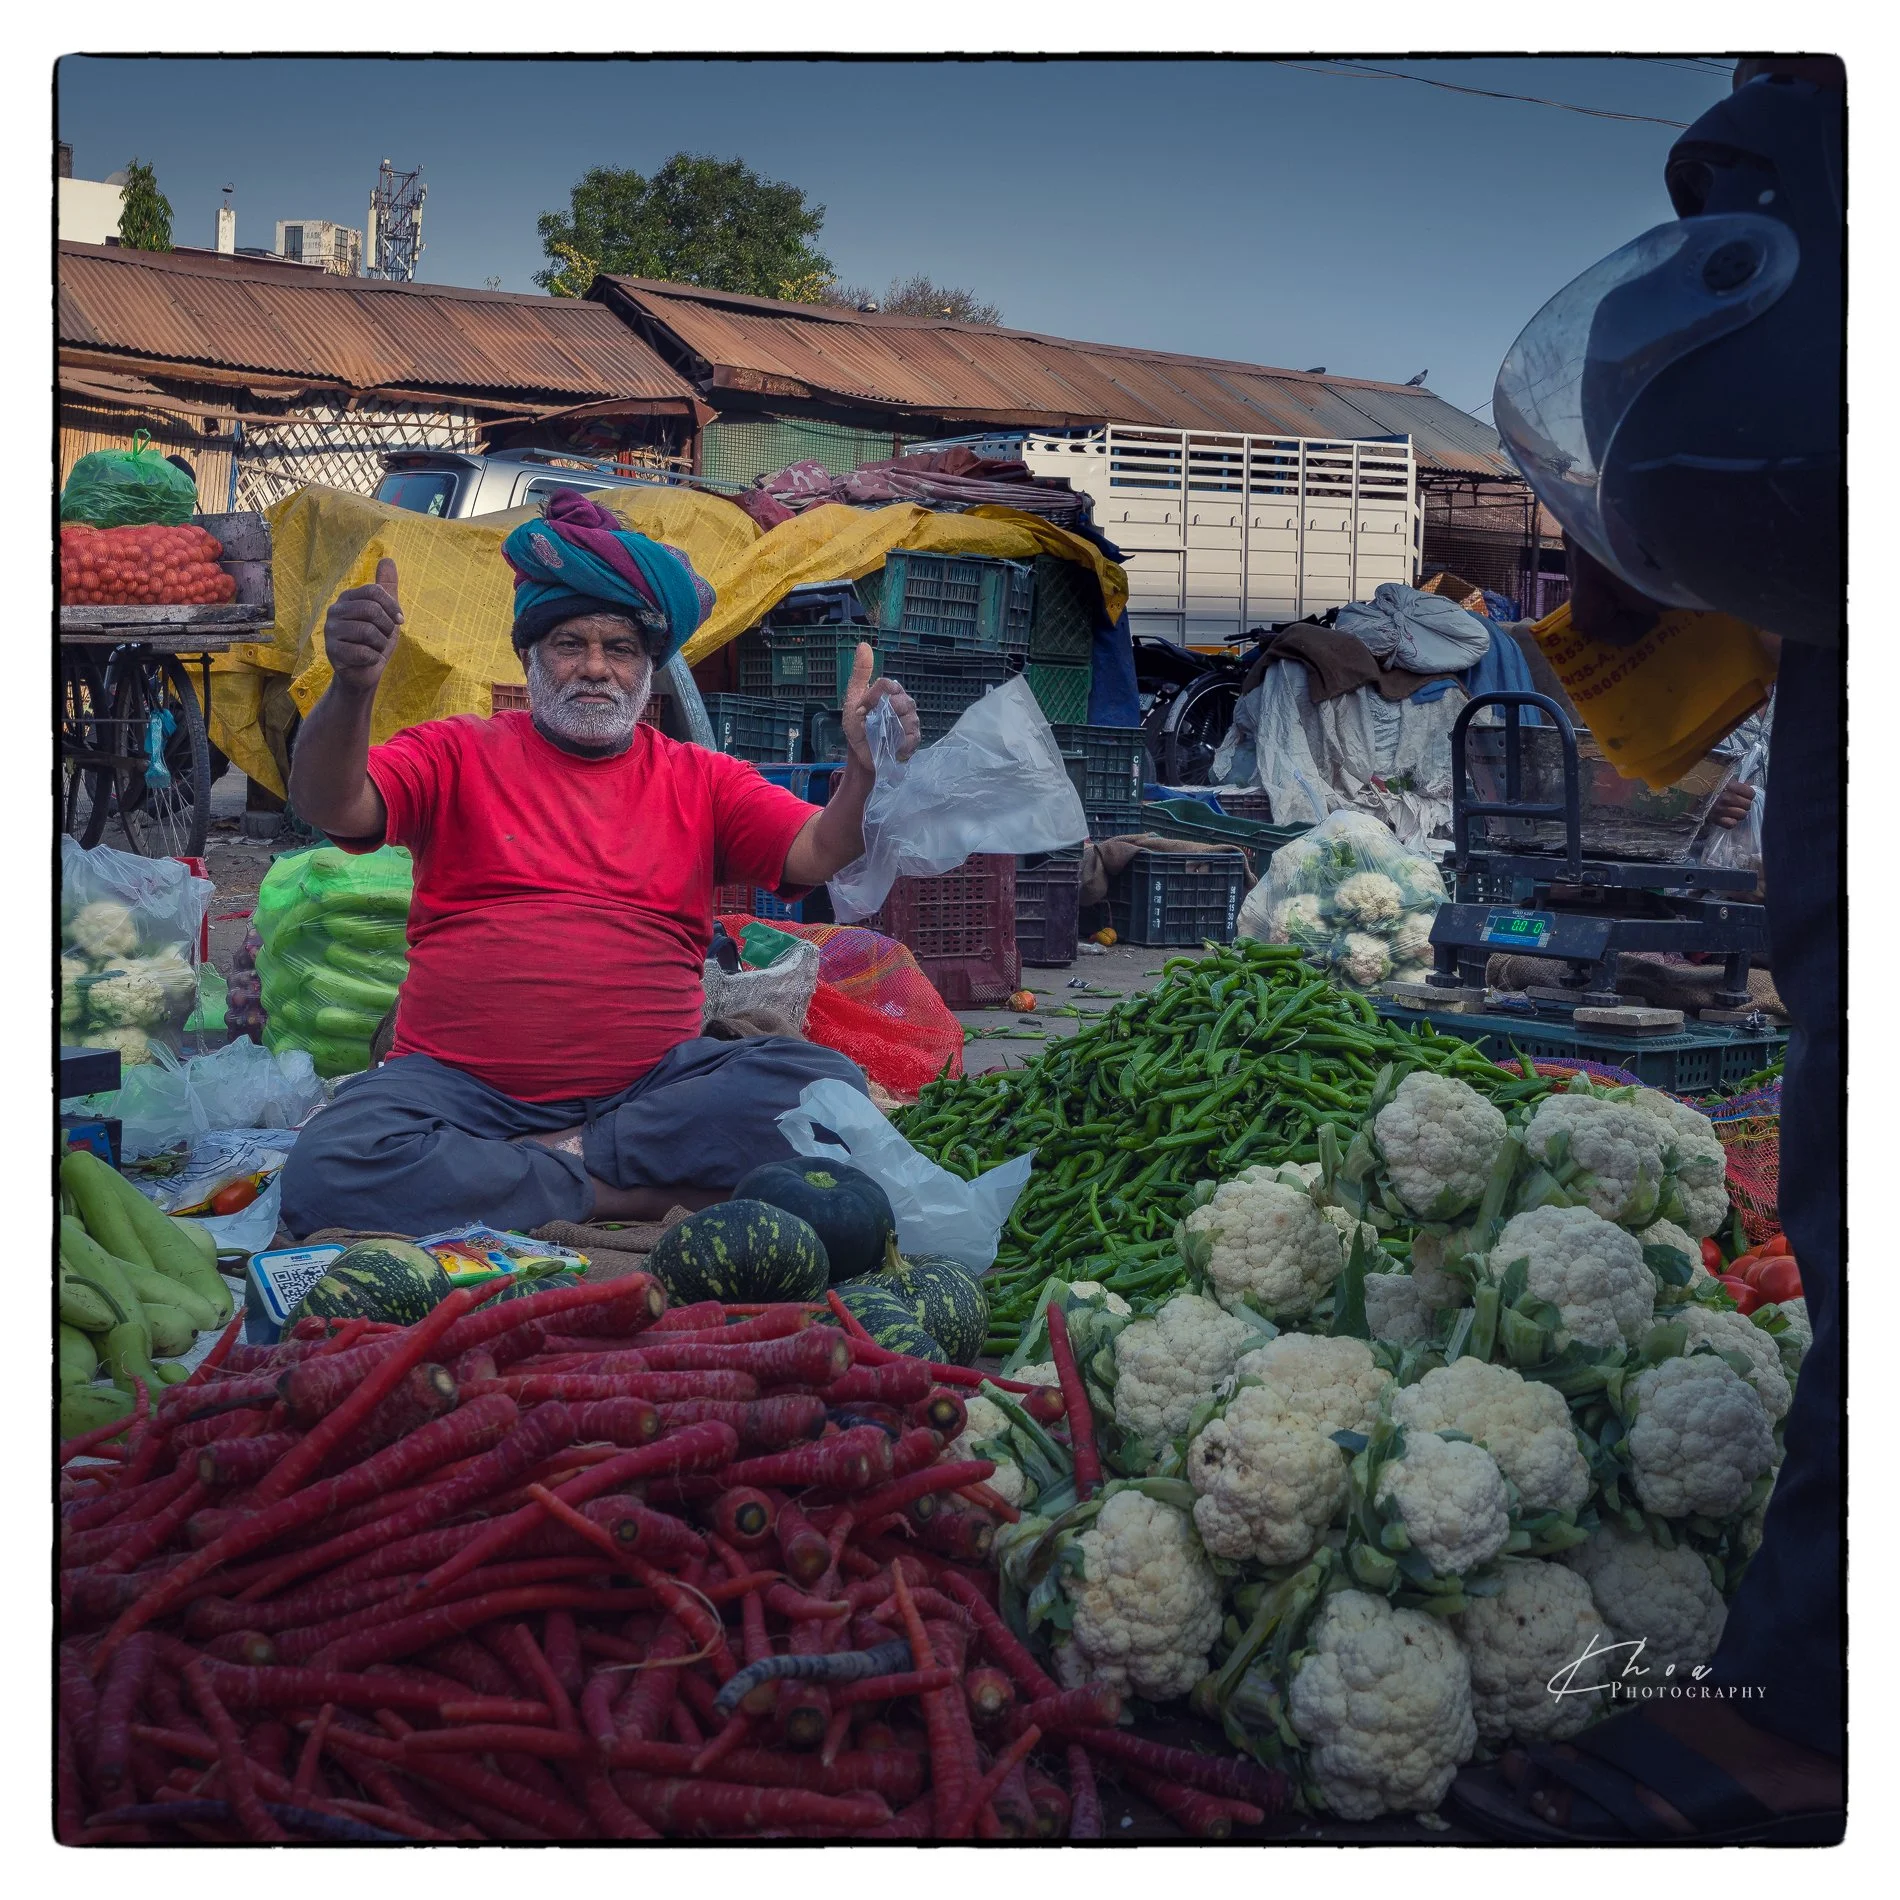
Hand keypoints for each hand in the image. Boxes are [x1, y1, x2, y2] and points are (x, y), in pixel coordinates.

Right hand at [324, 557, 402, 695]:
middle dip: (387, 627)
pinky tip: (367, 659)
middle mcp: (335, 611)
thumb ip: (386, 587)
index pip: (374, 591)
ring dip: (380, 644)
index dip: (392, 606)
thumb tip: (388, 559)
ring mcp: (330, 631)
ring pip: (369, 632)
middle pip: (372, 610)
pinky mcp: (332, 651)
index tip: (399, 620)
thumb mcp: (385, 612)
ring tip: (374, 648)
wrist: (364, 672)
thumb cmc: (375, 640)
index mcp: (347, 598)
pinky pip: (364, 652)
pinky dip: (373, 658)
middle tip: (384, 637)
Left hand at [840, 641, 920, 771]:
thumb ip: (860, 673)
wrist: (861, 752)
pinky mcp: (914, 739)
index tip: (861, 709)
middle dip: (884, 713)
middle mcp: (904, 703)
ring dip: (891, 727)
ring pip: (909, 718)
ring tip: (880, 735)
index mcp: (890, 692)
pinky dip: (901, 742)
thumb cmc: (858, 724)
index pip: (887, 685)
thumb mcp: (853, 698)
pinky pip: (913, 737)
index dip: (873, 697)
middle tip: (870, 723)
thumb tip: (864, 644)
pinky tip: (891, 745)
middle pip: (902, 701)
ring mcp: (911, 721)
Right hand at [1710, 781, 1756, 828]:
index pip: (1750, 793)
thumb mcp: (1726, 781)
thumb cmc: (1712, 788)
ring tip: (1733, 810)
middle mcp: (1725, 797)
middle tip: (1738, 803)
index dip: (1749, 794)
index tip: (1744, 795)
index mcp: (1729, 785)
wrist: (1692, 797)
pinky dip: (1731, 822)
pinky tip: (1727, 817)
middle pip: (1747, 805)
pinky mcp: (1715, 820)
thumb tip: (1750, 786)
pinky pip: (1731, 824)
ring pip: (1742, 815)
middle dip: (1745, 805)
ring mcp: (1720, 810)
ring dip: (1739, 814)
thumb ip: (1740, 783)